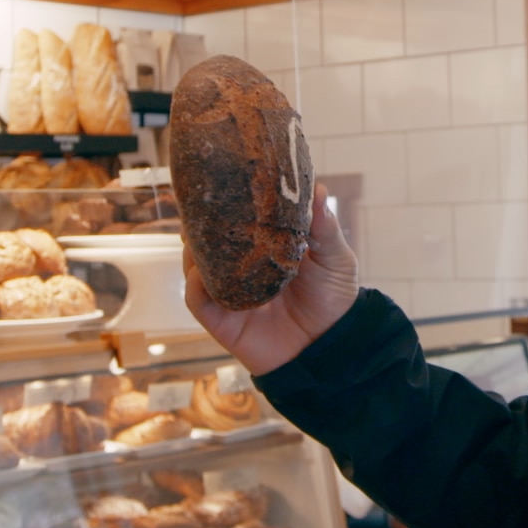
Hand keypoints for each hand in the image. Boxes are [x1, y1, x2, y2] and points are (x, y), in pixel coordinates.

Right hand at [183, 182, 359, 374]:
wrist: (332, 346)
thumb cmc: (335, 300)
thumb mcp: (334, 258)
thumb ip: (323, 227)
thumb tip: (318, 189)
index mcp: (266, 251)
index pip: (239, 225)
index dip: (228, 205)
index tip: (220, 181)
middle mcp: (243, 271)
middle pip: (210, 244)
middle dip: (200, 225)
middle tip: (197, 204)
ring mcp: (230, 295)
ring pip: (197, 268)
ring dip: (192, 250)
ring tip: (192, 232)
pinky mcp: (223, 322)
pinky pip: (198, 301)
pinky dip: (194, 285)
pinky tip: (198, 271)